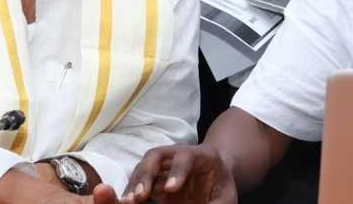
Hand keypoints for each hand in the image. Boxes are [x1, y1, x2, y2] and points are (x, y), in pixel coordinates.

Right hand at [122, 144, 236, 203]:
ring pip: (143, 166)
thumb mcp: (226, 197)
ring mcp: (163, 165)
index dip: (177, 171)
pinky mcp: (153, 178)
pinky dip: (132, 191)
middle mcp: (178, 154)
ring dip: (135, 183)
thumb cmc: (221, 187)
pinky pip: (139, 181)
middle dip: (147, 174)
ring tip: (129, 201)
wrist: (214, 180)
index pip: (186, 157)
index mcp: (202, 155)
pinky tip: (126, 201)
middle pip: (157, 155)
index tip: (171, 189)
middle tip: (141, 195)